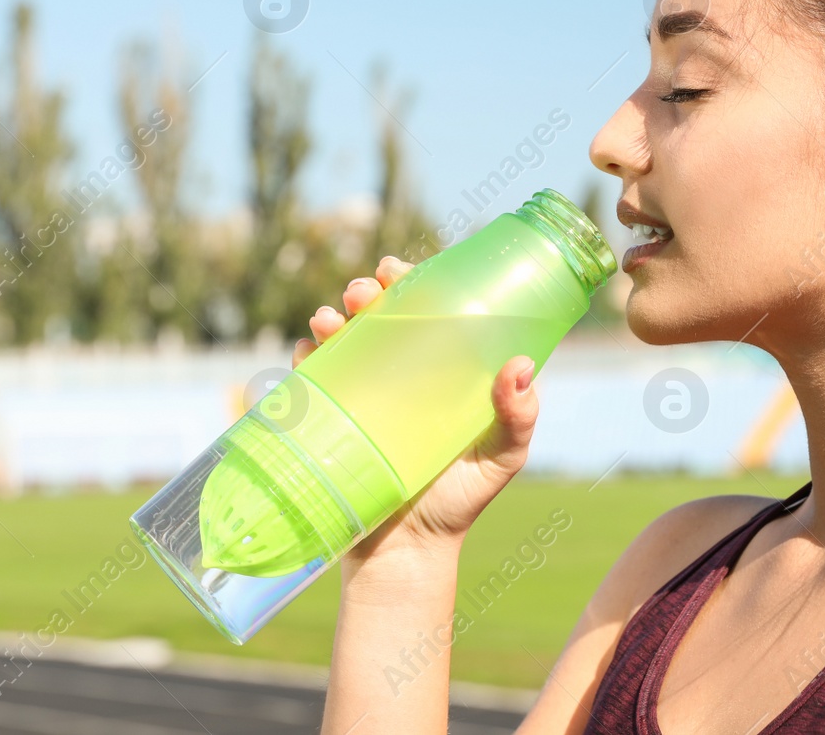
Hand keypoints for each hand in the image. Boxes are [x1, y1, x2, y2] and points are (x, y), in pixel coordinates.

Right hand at [294, 255, 538, 565]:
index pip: (428, 310)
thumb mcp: (501, 458)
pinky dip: (304, 358)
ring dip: (329, 318)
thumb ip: (518, 417)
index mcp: (443, 371)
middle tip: (362, 291)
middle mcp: (400, 375)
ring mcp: (362, 395)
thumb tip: (520, 366)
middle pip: (378, 315)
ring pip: (340, 340)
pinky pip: (310, 380)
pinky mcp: (331, 420)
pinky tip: (307, 350)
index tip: (399, 270)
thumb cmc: (460, 501)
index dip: (413, 280)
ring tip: (328, 319)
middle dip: (365, 291)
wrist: (405, 555)